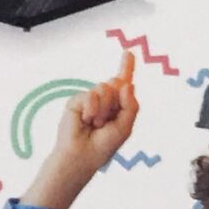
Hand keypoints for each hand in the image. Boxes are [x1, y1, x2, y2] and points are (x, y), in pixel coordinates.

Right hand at [21, 52, 138, 208]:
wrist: (81, 156)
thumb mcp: (125, 126)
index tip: (128, 53)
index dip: (126, 68)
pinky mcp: (77, 101)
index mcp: (117, 106)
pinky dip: (92, 110)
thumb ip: (131, 105)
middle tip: (106, 121)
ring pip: (105, 88)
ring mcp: (90, 99)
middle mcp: (104, 100)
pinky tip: (86, 121)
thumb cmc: (103, 145)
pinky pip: (91, 95)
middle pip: (117, 83)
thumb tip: (127, 83)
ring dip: (104, 110)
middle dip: (116, 101)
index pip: (122, 84)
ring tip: (96, 124)